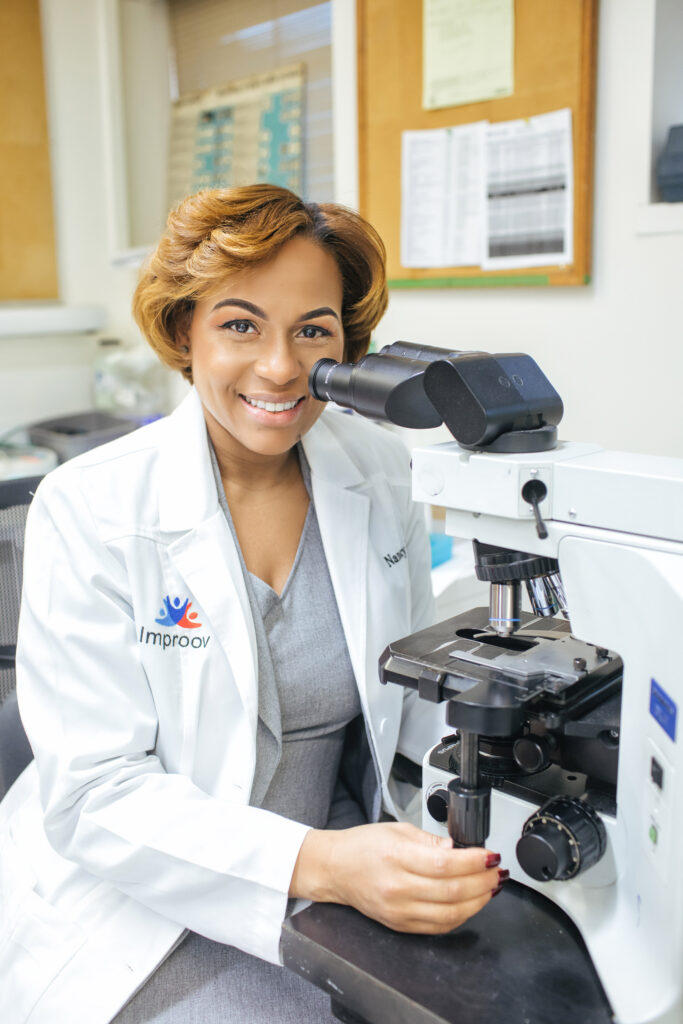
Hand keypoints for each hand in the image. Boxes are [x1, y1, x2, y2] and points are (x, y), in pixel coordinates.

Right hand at [290, 821, 502, 933]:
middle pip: (452, 891)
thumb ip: (431, 841)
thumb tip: (460, 849)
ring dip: (478, 902)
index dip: (474, 862)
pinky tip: (471, 903)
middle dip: (483, 882)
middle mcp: (398, 888)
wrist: (336, 868)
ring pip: (450, 914)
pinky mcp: (401, 925)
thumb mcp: (398, 830)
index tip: (491, 855)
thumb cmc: (363, 846)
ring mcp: (399, 911)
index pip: (445, 864)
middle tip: (498, 872)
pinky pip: (439, 927)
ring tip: (491, 888)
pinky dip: (461, 916)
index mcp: (397, 858)